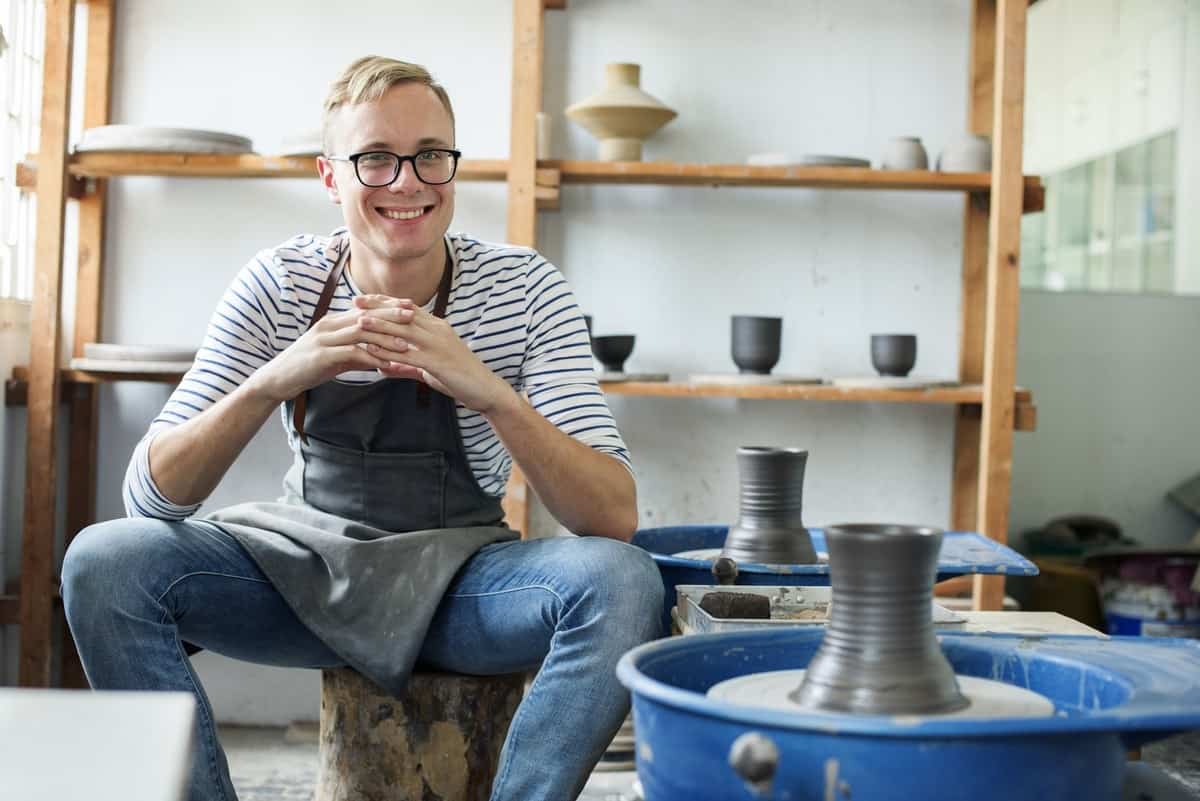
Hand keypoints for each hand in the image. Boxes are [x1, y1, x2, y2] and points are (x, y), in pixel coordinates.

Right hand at [248, 303, 412, 402]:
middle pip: (365, 315)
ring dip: (384, 337)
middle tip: (413, 315)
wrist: (279, 379)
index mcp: (333, 322)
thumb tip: (380, 357)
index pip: (365, 310)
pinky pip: (350, 354)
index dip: (387, 307)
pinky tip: (386, 364)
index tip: (409, 306)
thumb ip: (357, 354)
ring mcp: (324, 339)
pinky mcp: (321, 356)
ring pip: (360, 332)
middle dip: (390, 314)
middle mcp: (329, 325)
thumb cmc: (309, 368)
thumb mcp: (336, 357)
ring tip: (406, 343)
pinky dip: (370, 358)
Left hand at [353, 294, 515, 413]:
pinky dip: (389, 352)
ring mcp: (439, 345)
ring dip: (381, 325)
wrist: (485, 389)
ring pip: (404, 331)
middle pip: (404, 313)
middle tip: (356, 301)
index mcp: (438, 327)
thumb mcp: (430, 369)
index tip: (365, 298)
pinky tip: (373, 351)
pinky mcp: (438, 362)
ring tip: (359, 321)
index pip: (407, 308)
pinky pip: (409, 355)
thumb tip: (385, 368)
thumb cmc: (459, 378)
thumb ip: (407, 366)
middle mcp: (438, 331)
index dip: (386, 301)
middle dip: (378, 306)